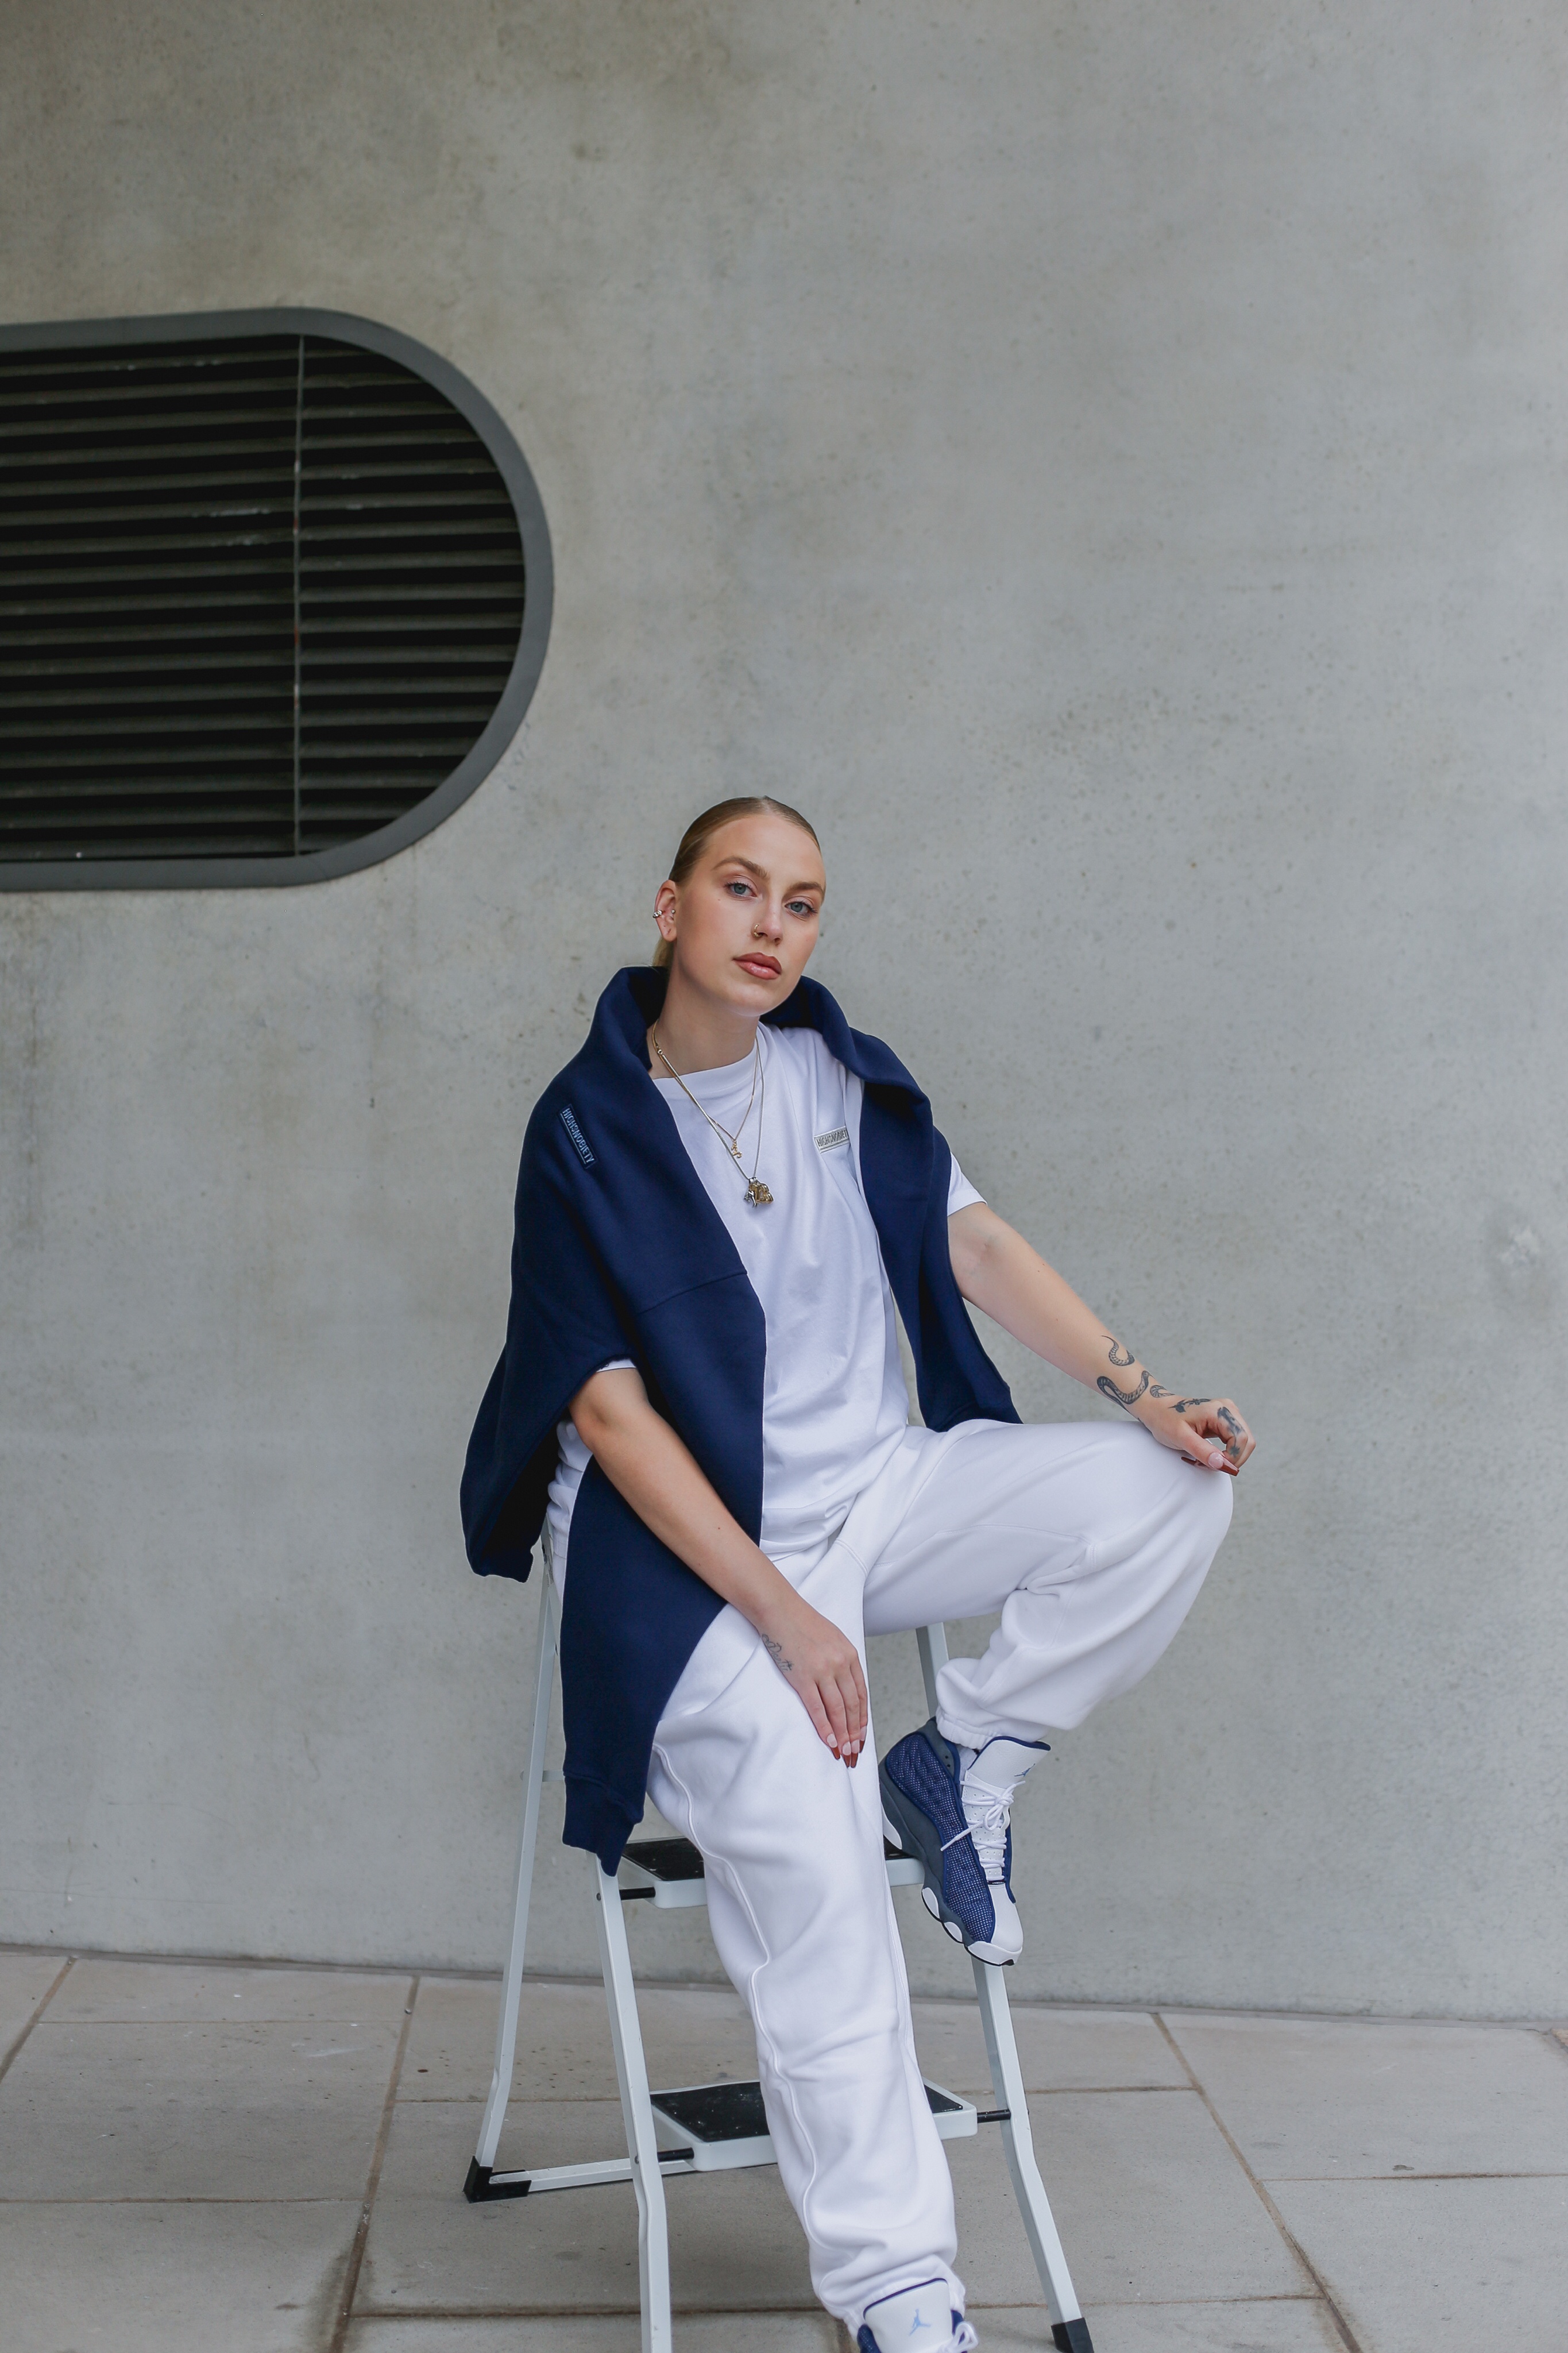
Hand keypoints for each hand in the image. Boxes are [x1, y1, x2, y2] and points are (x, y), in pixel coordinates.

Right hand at [754, 1590, 869, 1765]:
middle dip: (855, 1733)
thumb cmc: (802, 1623)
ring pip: (838, 1710)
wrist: (779, 1609)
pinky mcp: (803, 1676)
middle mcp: (840, 1663)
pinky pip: (817, 1708)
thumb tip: (844, 1686)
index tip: (862, 1736)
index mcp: (849, 1654)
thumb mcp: (832, 1638)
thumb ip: (841, 1660)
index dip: (862, 1719)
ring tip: (844, 1753)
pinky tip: (829, 1741)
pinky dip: (825, 1727)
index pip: (861, 1694)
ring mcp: (822, 1670)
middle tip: (855, 1753)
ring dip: (843, 1735)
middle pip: (853, 1706)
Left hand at [1135, 1389, 1253, 1475]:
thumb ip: (1202, 1451)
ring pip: (1244, 1443)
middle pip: (1247, 1441)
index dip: (1232, 1458)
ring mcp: (1229, 1414)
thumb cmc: (1165, 1420)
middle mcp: (1228, 1409)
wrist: (1158, 1409)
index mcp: (1219, 1411)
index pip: (1241, 1439)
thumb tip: (1223, 1464)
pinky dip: (1226, 1453)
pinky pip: (1236, 1441)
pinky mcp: (1225, 1421)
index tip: (1214, 1466)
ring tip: (1206, 1460)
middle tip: (1208, 1465)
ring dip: (1229, 1457)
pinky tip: (1209, 1455)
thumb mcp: (1181, 1438)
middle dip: (1232, 1459)